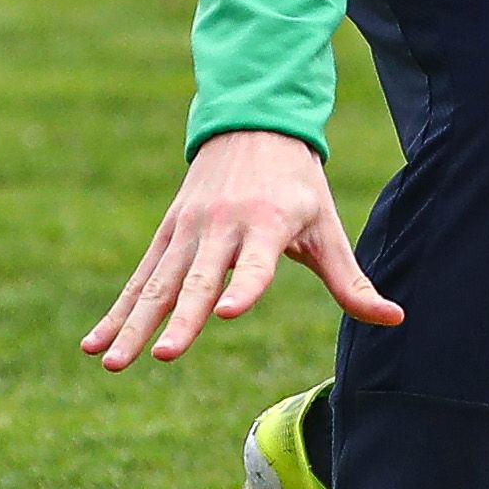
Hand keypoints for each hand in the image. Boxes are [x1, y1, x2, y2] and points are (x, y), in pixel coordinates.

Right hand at [84, 128, 403, 370]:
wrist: (252, 124)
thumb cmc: (298, 185)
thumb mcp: (328, 228)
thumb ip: (352, 280)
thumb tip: (394, 319)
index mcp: (267, 223)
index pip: (256, 263)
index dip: (245, 286)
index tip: (229, 312)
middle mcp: (222, 226)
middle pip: (199, 280)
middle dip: (180, 320)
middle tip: (163, 356)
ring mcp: (189, 230)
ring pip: (158, 284)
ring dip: (133, 324)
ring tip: (113, 363)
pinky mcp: (167, 234)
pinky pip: (139, 279)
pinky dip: (116, 311)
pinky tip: (93, 345)